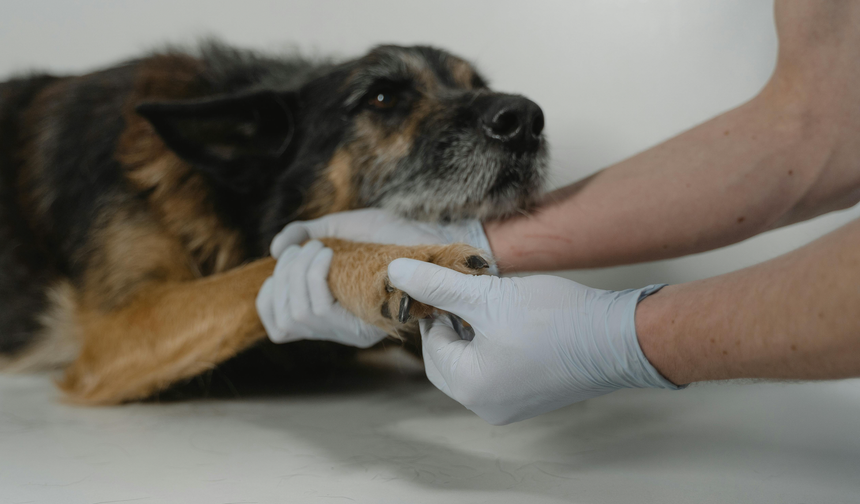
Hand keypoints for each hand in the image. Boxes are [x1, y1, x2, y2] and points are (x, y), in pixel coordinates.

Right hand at [257, 209, 494, 346]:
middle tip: (306, 248)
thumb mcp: (338, 228)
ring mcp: (353, 329)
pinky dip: (313, 277)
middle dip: (285, 277)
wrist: (427, 233)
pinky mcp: (367, 322)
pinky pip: (319, 311)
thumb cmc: (387, 233)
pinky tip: (326, 255)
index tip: (282, 266)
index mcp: (330, 315)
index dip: (269, 298)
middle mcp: (340, 328)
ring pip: (299, 315)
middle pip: (286, 319)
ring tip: (318, 249)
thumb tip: (274, 249)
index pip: (279, 327)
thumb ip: (303, 236)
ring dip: (298, 274)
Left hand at [387, 258, 680, 424]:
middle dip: (453, 326)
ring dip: (474, 335)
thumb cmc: (555, 319)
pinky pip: (498, 373)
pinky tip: (513, 323)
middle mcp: (487, 405)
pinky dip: (495, 348)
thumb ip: (439, 285)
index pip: (432, 344)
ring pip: (473, 365)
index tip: (451, 283)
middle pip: (449, 360)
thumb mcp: (488, 296)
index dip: (437, 309)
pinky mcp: (532, 398)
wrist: (620, 338)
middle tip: (469, 295)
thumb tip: (395, 271)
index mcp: (470, 386)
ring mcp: (511, 406)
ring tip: (492, 305)